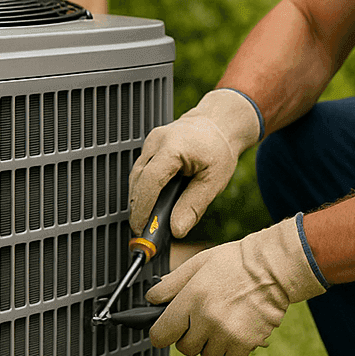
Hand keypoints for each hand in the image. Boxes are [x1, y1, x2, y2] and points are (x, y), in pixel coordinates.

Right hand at [129, 89, 260, 236]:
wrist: (218, 123)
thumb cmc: (218, 149)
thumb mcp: (214, 180)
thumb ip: (194, 206)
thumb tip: (176, 231)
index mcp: (174, 146)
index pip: (150, 180)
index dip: (143, 207)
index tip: (142, 228)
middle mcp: (156, 141)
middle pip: (137, 180)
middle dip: (138, 208)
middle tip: (145, 232)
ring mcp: (150, 142)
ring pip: (135, 176)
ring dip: (139, 199)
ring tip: (148, 222)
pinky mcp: (149, 147)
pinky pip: (141, 171)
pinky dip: (144, 189)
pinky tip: (152, 205)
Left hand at [146, 217, 324, 355]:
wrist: (273, 268)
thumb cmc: (234, 263)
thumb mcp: (197, 264)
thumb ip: (170, 284)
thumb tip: (151, 299)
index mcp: (191, 299)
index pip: (161, 335)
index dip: (162, 333)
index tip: (168, 329)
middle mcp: (207, 319)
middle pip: (185, 348)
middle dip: (190, 337)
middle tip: (202, 318)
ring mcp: (227, 333)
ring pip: (208, 355)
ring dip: (212, 343)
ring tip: (223, 320)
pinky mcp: (246, 343)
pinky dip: (231, 347)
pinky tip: (237, 326)